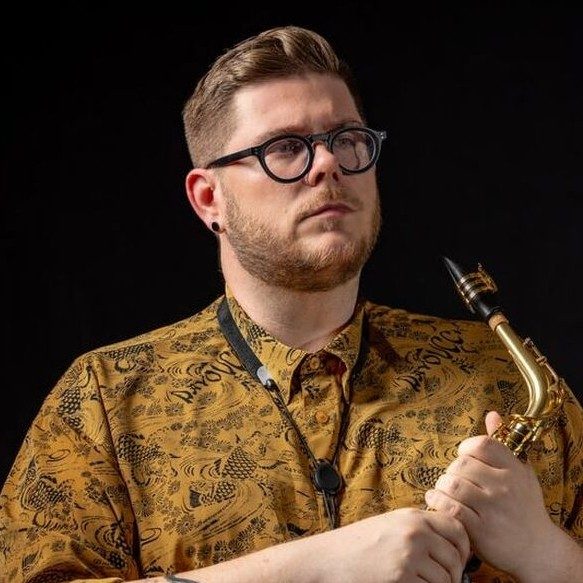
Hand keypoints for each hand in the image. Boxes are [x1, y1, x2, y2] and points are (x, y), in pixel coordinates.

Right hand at [306, 507, 470, 582]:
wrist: (327, 560)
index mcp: (412, 517)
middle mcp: (415, 532)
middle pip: (456, 558)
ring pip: (446, 580)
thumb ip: (418, 530)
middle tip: (440, 581)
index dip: (462, 547)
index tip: (456, 559)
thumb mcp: (389, 526)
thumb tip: (450, 546)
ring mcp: (409, 556)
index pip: (457, 528)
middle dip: (453, 574)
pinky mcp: (402, 578)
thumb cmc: (357, 546)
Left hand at [424, 411, 557, 578]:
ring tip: (443, 490)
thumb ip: (502, 442)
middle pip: (461, 465)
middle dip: (451, 470)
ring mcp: (493, 508)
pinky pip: (450, 508)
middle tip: (453, 479)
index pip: (481, 444)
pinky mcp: (481, 530)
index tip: (465, 457)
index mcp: (514, 469)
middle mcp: (504, 486)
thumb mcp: (521, 471)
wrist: (537, 549)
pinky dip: (437, 502)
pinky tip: (437, 501)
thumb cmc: (524, 505)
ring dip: (441, 486)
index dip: (466, 448)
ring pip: (452, 485)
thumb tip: (492, 414)